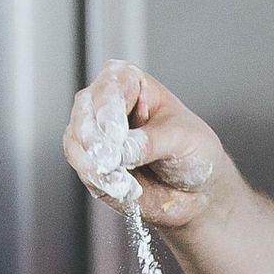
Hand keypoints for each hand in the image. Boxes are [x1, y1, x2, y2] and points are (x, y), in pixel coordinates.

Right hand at [63, 59, 228, 227]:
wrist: (197, 190)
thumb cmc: (193, 151)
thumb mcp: (182, 140)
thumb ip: (151, 142)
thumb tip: (121, 150)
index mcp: (132, 84)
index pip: (110, 86)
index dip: (109, 110)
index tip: (116, 135)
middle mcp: (107, 105)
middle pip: (84, 113)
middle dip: (95, 141)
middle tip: (111, 162)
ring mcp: (96, 135)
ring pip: (76, 144)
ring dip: (96, 168)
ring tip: (125, 185)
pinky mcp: (92, 164)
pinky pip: (84, 171)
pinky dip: (101, 183)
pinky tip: (125, 190)